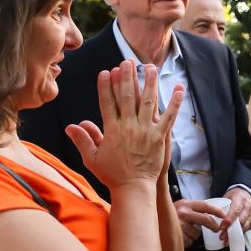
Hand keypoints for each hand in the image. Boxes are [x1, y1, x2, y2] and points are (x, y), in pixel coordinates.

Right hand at [65, 60, 182, 188]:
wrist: (133, 189)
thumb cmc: (112, 175)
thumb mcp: (92, 158)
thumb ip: (83, 139)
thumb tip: (71, 126)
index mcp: (112, 130)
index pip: (107, 103)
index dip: (106, 86)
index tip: (106, 71)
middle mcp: (128, 127)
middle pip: (127, 97)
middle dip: (127, 77)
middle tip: (127, 61)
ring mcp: (146, 131)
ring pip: (148, 102)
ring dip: (149, 83)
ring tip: (150, 67)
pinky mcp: (160, 138)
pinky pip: (168, 117)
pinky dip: (174, 103)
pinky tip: (179, 89)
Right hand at [173, 199, 225, 247]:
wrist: (152, 219)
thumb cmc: (169, 214)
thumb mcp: (181, 206)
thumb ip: (193, 209)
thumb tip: (211, 215)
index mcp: (186, 203)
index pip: (206, 206)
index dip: (217, 211)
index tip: (224, 215)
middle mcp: (183, 212)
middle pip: (206, 220)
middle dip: (213, 225)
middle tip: (216, 228)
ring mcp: (180, 224)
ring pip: (197, 233)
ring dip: (194, 234)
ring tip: (185, 231)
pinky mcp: (177, 235)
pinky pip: (189, 240)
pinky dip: (187, 240)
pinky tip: (180, 236)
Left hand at [220, 188, 250, 238]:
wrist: (247, 193)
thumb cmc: (234, 196)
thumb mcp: (227, 197)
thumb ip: (221, 207)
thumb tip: (209, 217)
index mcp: (240, 199)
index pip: (235, 210)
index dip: (229, 220)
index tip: (221, 227)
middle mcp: (248, 205)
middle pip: (240, 220)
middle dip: (231, 230)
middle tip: (221, 237)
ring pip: (245, 226)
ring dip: (235, 235)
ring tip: (226, 241)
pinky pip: (248, 228)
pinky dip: (240, 233)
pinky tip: (233, 238)